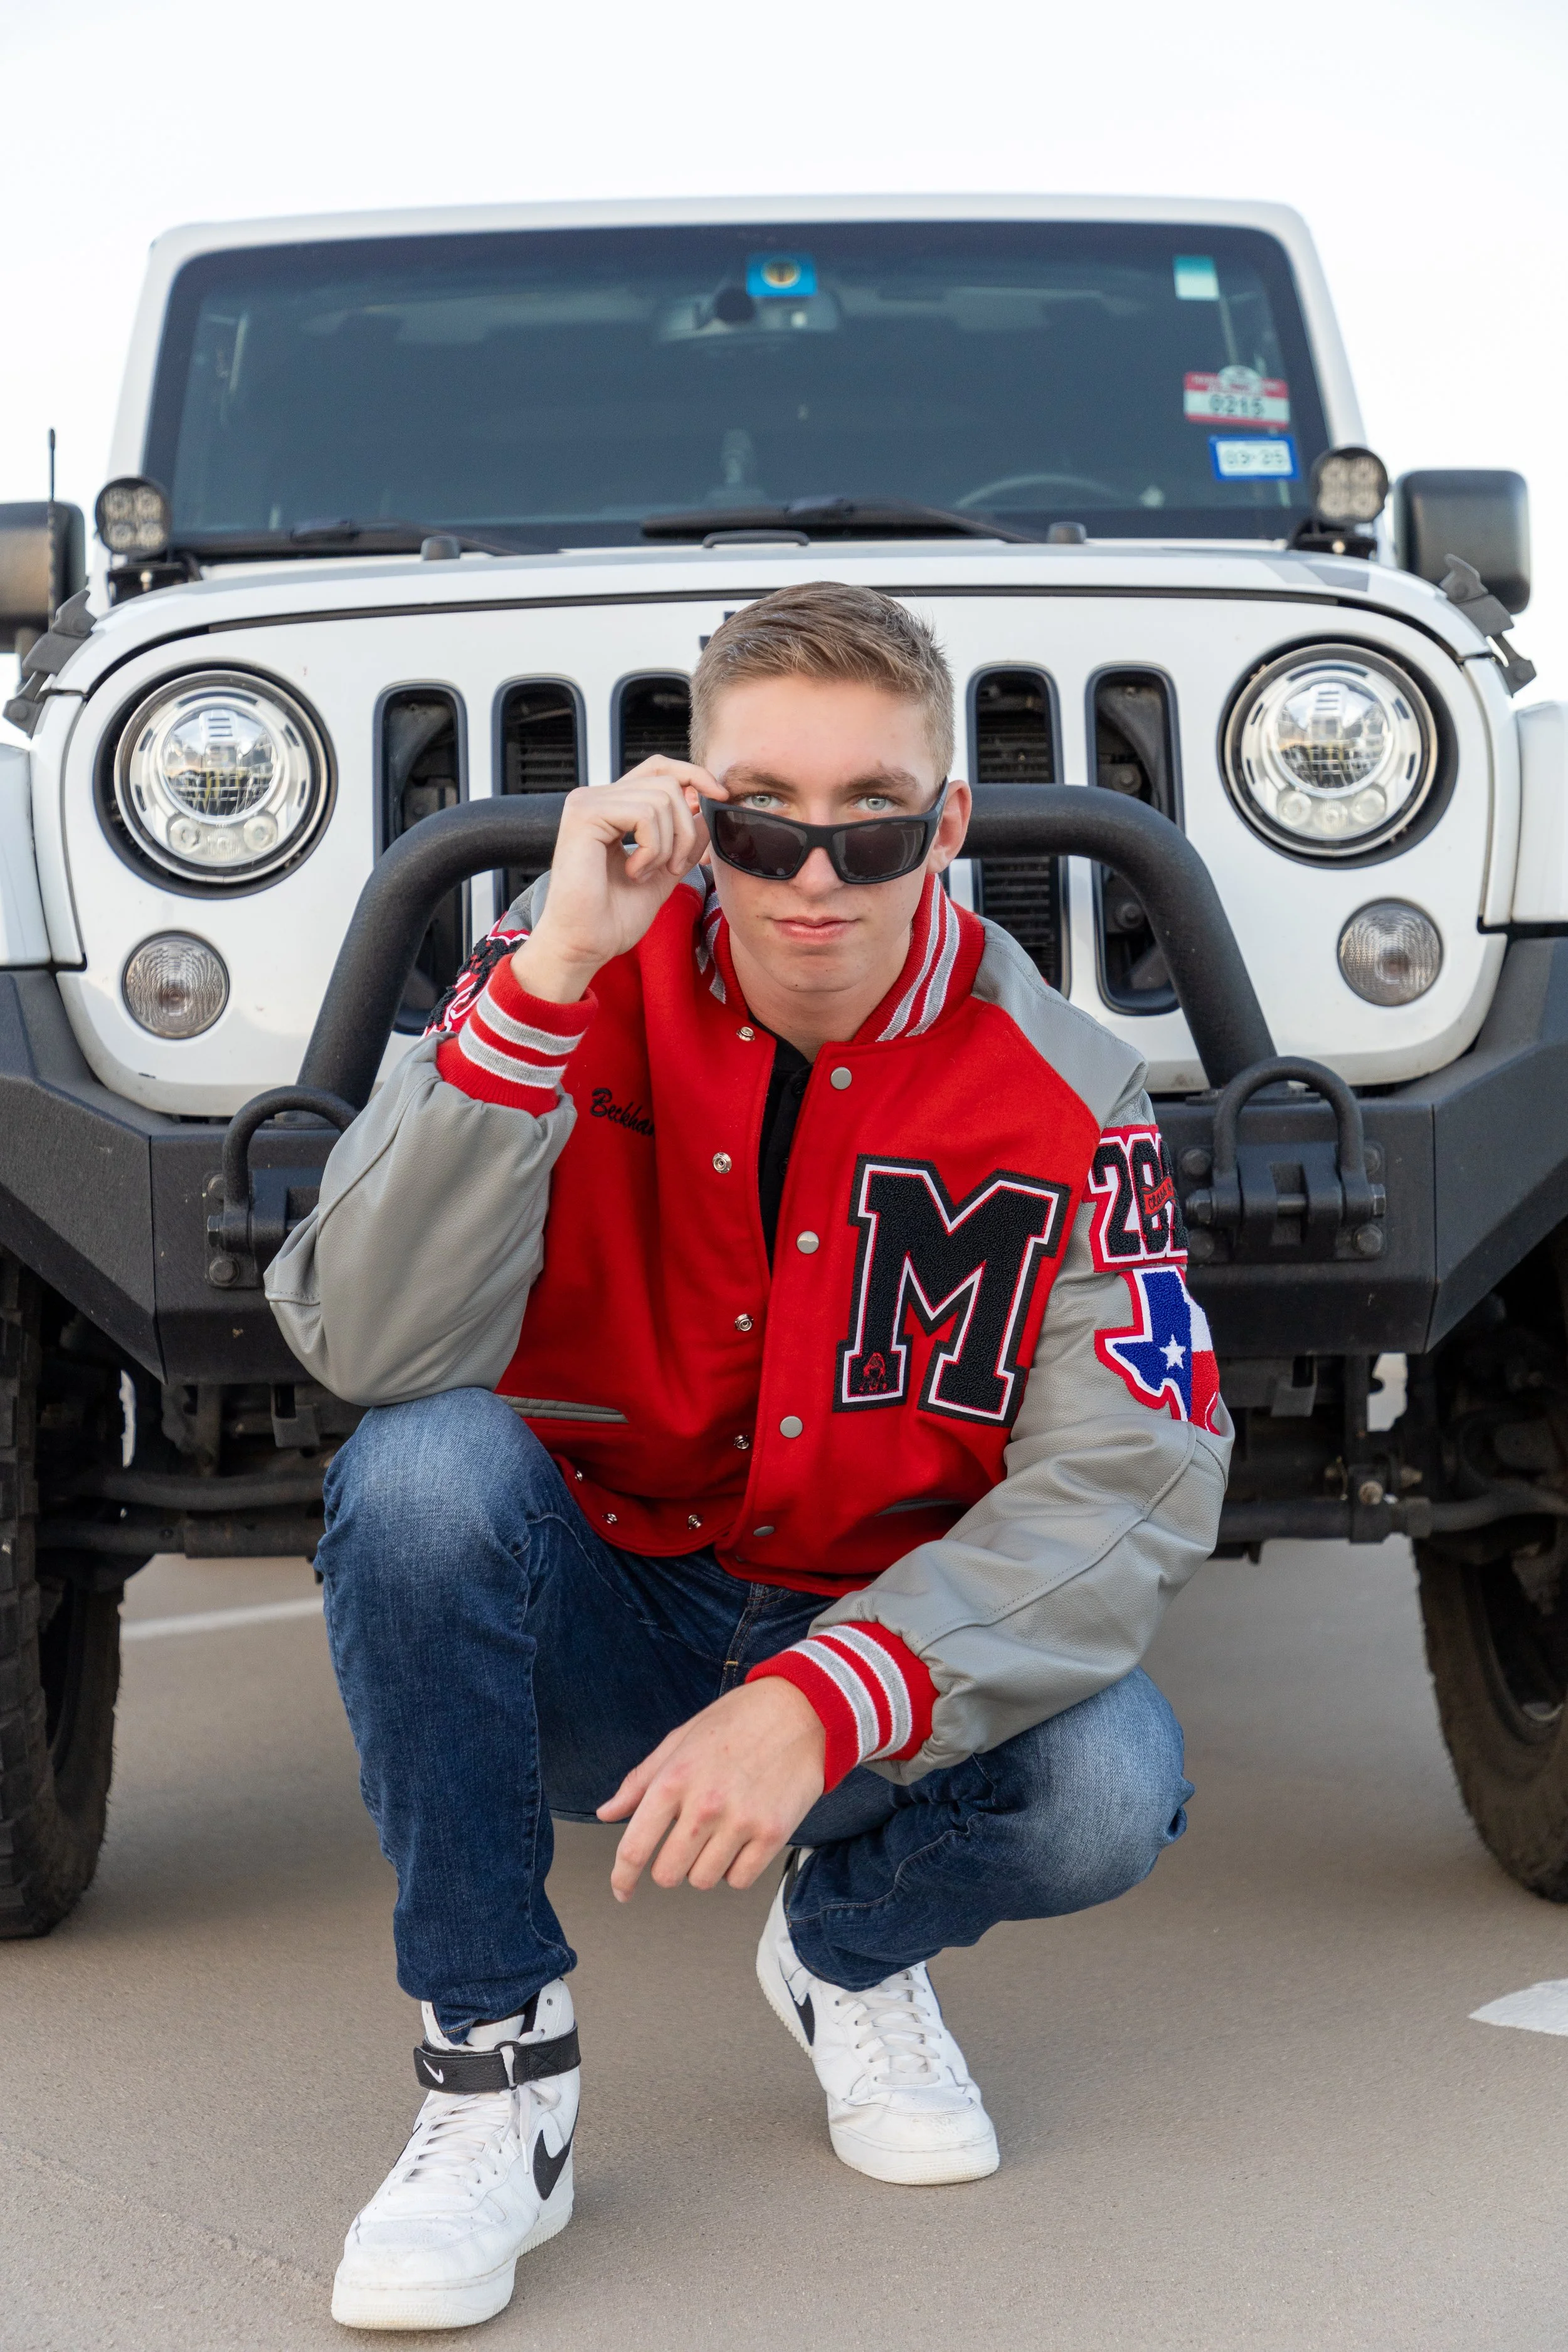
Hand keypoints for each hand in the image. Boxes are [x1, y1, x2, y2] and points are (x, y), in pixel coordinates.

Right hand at [511, 757, 725, 1003]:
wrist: (584, 944)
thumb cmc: (612, 917)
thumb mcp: (663, 870)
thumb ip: (683, 840)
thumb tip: (705, 809)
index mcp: (611, 807)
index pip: (658, 768)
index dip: (693, 775)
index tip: (719, 796)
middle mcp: (596, 798)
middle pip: (667, 783)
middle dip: (686, 828)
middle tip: (674, 867)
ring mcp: (587, 803)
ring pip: (661, 798)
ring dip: (668, 844)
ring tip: (647, 873)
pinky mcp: (584, 814)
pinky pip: (644, 814)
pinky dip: (652, 848)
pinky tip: (634, 872)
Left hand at [597, 1678, 825, 1897]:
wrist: (801, 1709)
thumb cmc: (737, 1721)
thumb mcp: (680, 1740)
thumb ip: (640, 1781)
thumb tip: (607, 1813)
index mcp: (674, 1779)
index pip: (634, 1847)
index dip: (622, 1877)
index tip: (622, 1889)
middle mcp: (704, 1805)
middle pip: (667, 1874)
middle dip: (669, 1866)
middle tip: (684, 1843)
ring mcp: (740, 1822)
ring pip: (703, 1881)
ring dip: (704, 1866)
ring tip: (718, 1834)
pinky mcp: (773, 1834)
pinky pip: (739, 1880)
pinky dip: (736, 1869)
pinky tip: (741, 1840)